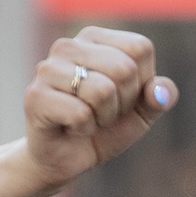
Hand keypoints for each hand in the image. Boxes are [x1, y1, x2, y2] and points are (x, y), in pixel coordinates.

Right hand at [18, 28, 175, 191]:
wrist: (66, 158)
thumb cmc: (103, 127)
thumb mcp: (142, 112)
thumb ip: (160, 96)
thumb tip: (160, 91)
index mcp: (95, 38)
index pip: (140, 48)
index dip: (141, 82)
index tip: (122, 97)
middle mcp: (68, 45)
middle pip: (124, 69)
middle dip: (123, 103)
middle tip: (103, 113)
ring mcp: (48, 68)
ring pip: (102, 90)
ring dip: (103, 118)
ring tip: (86, 119)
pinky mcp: (35, 95)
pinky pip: (81, 113)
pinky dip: (84, 129)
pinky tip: (70, 128)